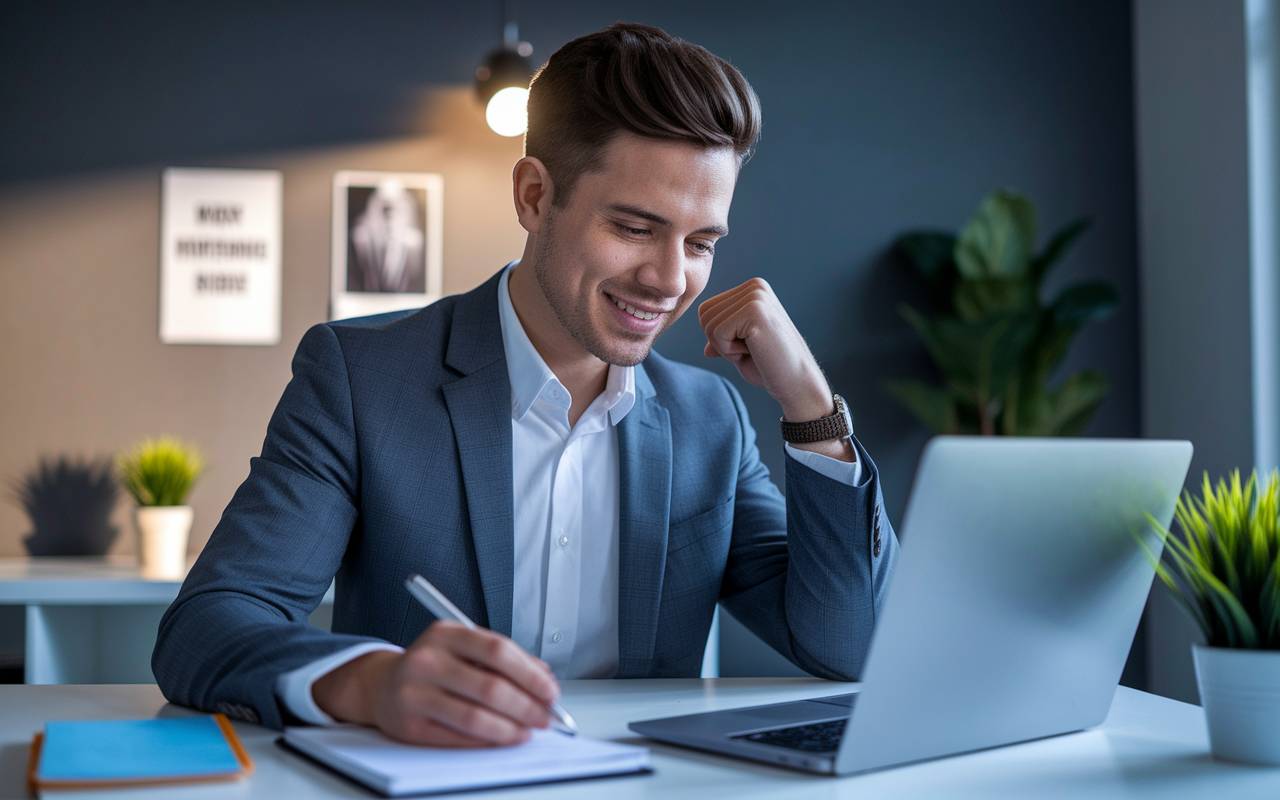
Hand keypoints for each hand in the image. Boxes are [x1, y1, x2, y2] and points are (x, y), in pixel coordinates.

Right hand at [312, 621, 559, 746]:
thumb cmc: (432, 666)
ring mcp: (414, 693)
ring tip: (527, 731)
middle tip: (544, 717)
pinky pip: (458, 738)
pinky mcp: (409, 725)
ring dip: (510, 728)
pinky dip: (487, 741)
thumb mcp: (463, 648)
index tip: (550, 691)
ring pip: (475, 717)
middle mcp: (427, 660)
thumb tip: (543, 679)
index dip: (530, 674)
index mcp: (446, 634)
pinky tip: (502, 738)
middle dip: (526, 706)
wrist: (381, 686)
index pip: (497, 651)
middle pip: (490, 687)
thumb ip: (503, 658)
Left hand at [698, 278, 852, 460]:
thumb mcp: (740, 349)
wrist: (797, 383)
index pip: (707, 309)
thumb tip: (705, 350)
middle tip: (750, 350)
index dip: (718, 336)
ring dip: (725, 347)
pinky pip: (716, 333)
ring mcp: (756, 297)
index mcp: (753, 289)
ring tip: (753, 350)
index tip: (746, 345)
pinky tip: (754, 352)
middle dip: (719, 341)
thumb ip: (723, 341)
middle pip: (705, 314)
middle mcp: (755, 287)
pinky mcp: (755, 312)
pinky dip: (728, 351)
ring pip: (708, 324)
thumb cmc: (771, 367)